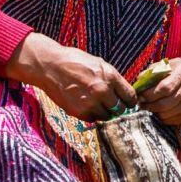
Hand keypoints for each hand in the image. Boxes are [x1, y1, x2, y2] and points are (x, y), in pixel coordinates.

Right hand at [6, 33, 135, 121]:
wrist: (50, 66)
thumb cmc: (75, 62)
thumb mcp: (100, 64)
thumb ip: (113, 80)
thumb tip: (124, 95)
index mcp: (110, 76)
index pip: (130, 96)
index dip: (130, 101)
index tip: (128, 102)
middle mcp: (102, 91)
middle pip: (120, 109)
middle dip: (118, 107)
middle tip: (113, 104)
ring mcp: (90, 103)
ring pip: (107, 116)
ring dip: (105, 112)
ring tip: (97, 103)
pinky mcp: (78, 112)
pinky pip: (93, 119)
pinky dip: (92, 115)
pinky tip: (87, 105)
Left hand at [137, 58, 180, 124]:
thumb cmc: (175, 71)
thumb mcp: (164, 65)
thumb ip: (150, 73)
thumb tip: (138, 85)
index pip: (164, 88)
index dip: (149, 94)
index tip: (140, 95)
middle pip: (165, 104)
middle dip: (149, 106)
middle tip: (142, 103)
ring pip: (167, 114)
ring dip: (155, 112)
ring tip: (151, 106)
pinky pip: (172, 121)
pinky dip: (163, 117)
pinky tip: (161, 110)